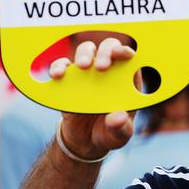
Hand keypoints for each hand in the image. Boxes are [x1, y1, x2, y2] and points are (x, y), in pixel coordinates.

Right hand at [49, 36, 138, 158]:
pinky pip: (63, 66)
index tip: (122, 54)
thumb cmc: (110, 132)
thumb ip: (120, 127)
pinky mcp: (70, 79)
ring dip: (85, 54)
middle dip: (106, 51)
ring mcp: (89, 72)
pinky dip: (59, 66)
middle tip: (101, 67)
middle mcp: (110, 70)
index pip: (130, 57)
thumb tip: (118, 118)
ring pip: (87, 50)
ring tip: (82, 66)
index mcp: (128, 79)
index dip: (126, 52)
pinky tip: (58, 75)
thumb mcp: (119, 135)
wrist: (86, 141)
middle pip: (109, 47)